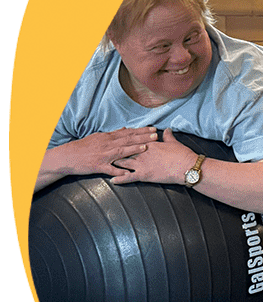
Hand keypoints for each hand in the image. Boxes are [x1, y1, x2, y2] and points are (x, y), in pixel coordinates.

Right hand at [44, 126, 158, 180]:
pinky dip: (119, 171)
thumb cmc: (83, 147)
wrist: (67, 156)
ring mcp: (103, 155)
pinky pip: (110, 169)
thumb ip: (113, 134)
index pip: (128, 132)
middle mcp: (107, 145)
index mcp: (108, 137)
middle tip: (156, 135)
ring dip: (134, 149)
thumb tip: (125, 129)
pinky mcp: (98, 166)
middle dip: (143, 137)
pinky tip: (128, 173)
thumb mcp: (99, 137)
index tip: (153, 128)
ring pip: (121, 151)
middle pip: (128, 140)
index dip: (141, 130)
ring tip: (146, 147)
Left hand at [111, 128, 195, 185]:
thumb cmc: (181, 154)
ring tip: (106, 165)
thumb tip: (167, 130)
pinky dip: (119, 179)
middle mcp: (143, 153)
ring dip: (114, 164)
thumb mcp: (174, 142)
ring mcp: (142, 164)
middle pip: (125, 151)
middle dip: (116, 152)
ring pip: (123, 163)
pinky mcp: (143, 175)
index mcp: (149, 144)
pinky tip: (112, 181)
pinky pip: (128, 177)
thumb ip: (168, 136)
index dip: (126, 141)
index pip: (134, 141)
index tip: (119, 141)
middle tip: (107, 152)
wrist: (186, 166)